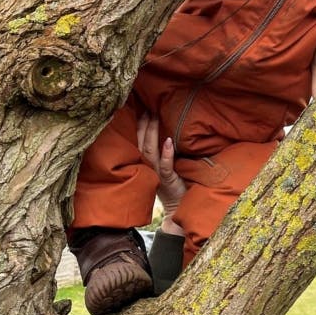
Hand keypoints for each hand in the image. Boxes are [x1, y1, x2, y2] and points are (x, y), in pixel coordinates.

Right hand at [137, 113, 185, 234]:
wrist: (178, 207)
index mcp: (144, 163)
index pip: (137, 142)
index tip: (140, 108)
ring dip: (153, 134)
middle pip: (140, 144)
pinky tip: (169, 141)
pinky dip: (167, 154)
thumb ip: (160, 150)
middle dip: (143, 125)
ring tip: (155, 117)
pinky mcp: (168, 181)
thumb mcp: (163, 165)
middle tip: (147, 107)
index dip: (138, 126)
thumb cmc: (173, 182)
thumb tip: (163, 126)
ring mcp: (157, 174)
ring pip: (150, 152)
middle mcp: (147, 168)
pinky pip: (166, 167)